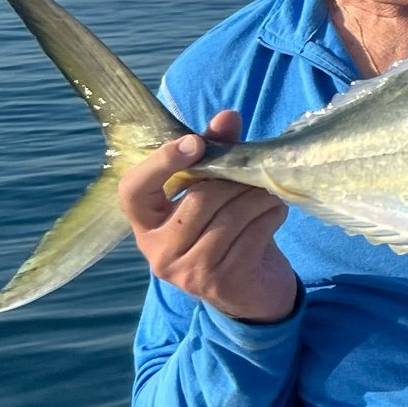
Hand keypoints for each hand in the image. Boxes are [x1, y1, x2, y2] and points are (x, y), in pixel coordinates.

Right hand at [120, 110, 298, 322]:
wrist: (251, 290)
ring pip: (230, 216)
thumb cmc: (226, 231)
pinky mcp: (221, 282)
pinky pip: (252, 234)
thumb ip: (216, 153)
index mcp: (146, 223)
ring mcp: (187, 271)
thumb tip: (227, 116)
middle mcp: (157, 250)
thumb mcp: (215, 191)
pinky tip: (275, 213)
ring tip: (268, 194)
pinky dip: (271, 215)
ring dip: (258, 197)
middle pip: (199, 198)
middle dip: (235, 180)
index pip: (133, 191)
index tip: (194, 143)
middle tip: (254, 175)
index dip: (161, 163)